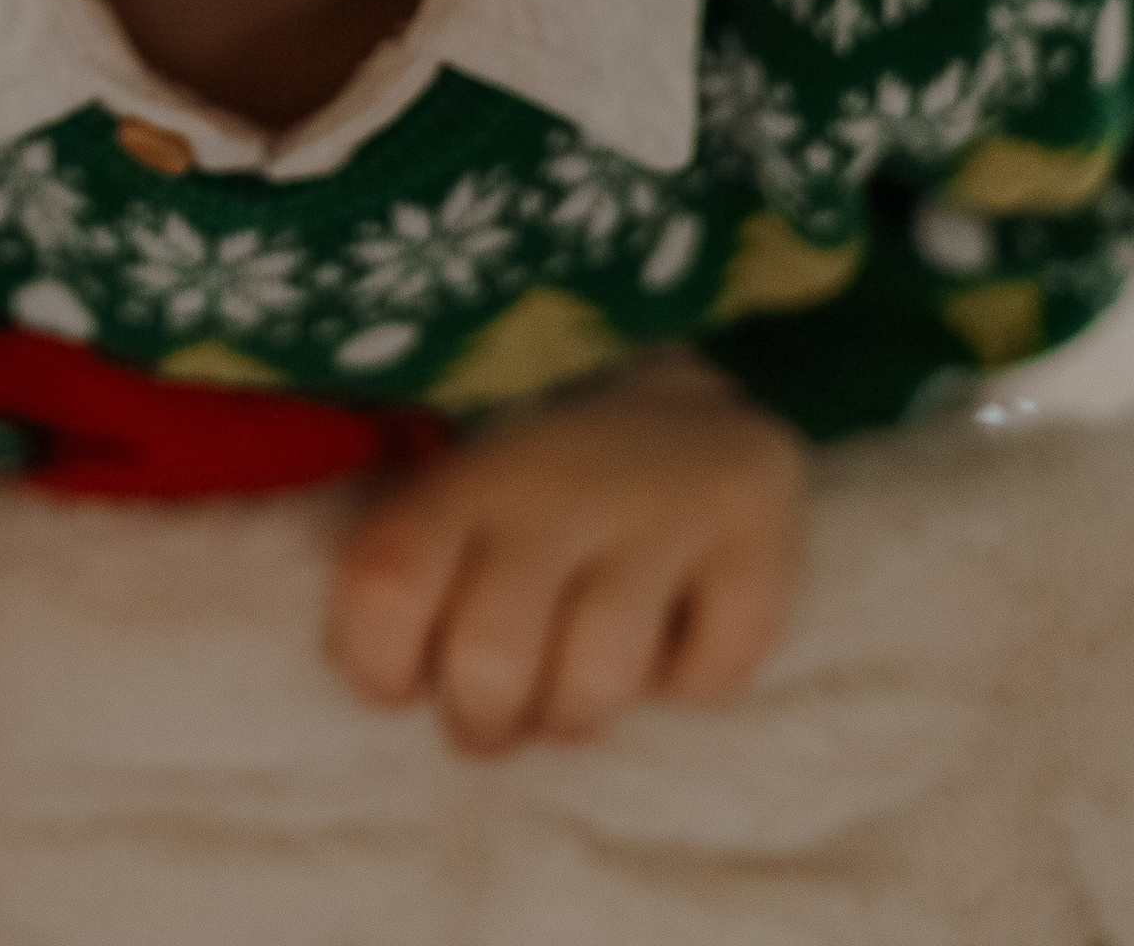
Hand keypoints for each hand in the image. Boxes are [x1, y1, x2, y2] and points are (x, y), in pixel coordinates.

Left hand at [325, 350, 805, 753]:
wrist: (696, 412)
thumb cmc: (547, 497)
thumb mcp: (465, 506)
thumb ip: (411, 579)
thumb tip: (376, 691)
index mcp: (469, 477)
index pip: (388, 582)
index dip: (378, 664)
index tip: (401, 681)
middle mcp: (560, 485)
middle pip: (491, 660)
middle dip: (483, 720)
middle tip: (497, 708)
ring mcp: (664, 507)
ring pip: (595, 684)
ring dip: (579, 711)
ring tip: (577, 676)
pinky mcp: (757, 544)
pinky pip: (706, 681)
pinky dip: (688, 681)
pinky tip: (677, 626)